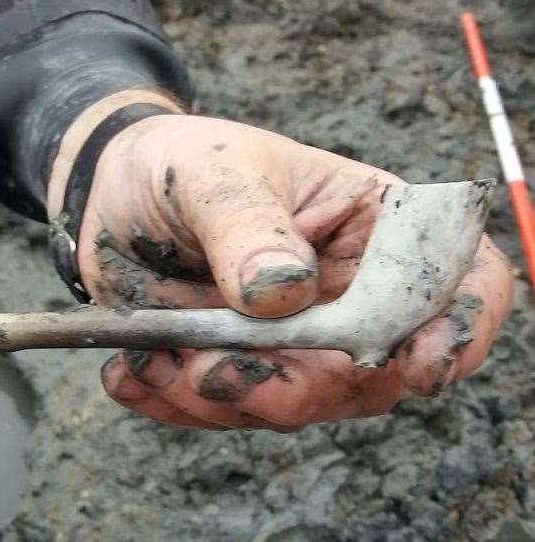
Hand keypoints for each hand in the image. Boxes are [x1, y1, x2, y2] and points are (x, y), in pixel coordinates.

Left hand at [49, 94, 513, 430]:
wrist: (115, 192)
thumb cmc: (181, 164)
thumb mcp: (211, 172)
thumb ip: (248, 225)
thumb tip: (285, 292)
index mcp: (367, 227)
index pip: (453, 278)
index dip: (460, 327)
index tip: (418, 365)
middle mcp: (342, 295)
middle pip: (367, 371)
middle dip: (294, 386)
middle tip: (212, 371)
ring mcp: (291, 341)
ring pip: (292, 403)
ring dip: (219, 396)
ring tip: (155, 359)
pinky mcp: (239, 369)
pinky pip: (224, 410)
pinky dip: (174, 403)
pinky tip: (131, 373)